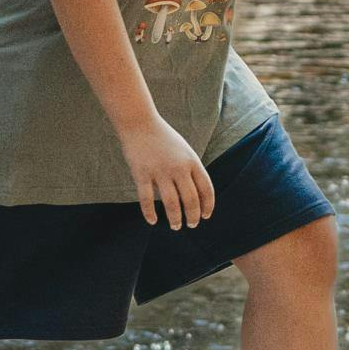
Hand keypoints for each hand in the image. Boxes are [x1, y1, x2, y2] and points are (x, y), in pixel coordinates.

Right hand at [119, 116, 213, 230]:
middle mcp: (178, 167)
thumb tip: (196, 195)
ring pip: (171, 203)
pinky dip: (150, 213)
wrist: (139, 123)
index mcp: (192, 161)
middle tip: (192, 225)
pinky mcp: (141, 173)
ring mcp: (159, 171)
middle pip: (190, 199)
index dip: (208, 205)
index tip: (206, 216)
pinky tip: (152, 221)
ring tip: (176, 226)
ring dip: (175, 219)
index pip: (206, 189)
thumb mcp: (184, 150)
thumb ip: (191, 170)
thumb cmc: (163, 138)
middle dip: (193, 216)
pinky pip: (147, 199)